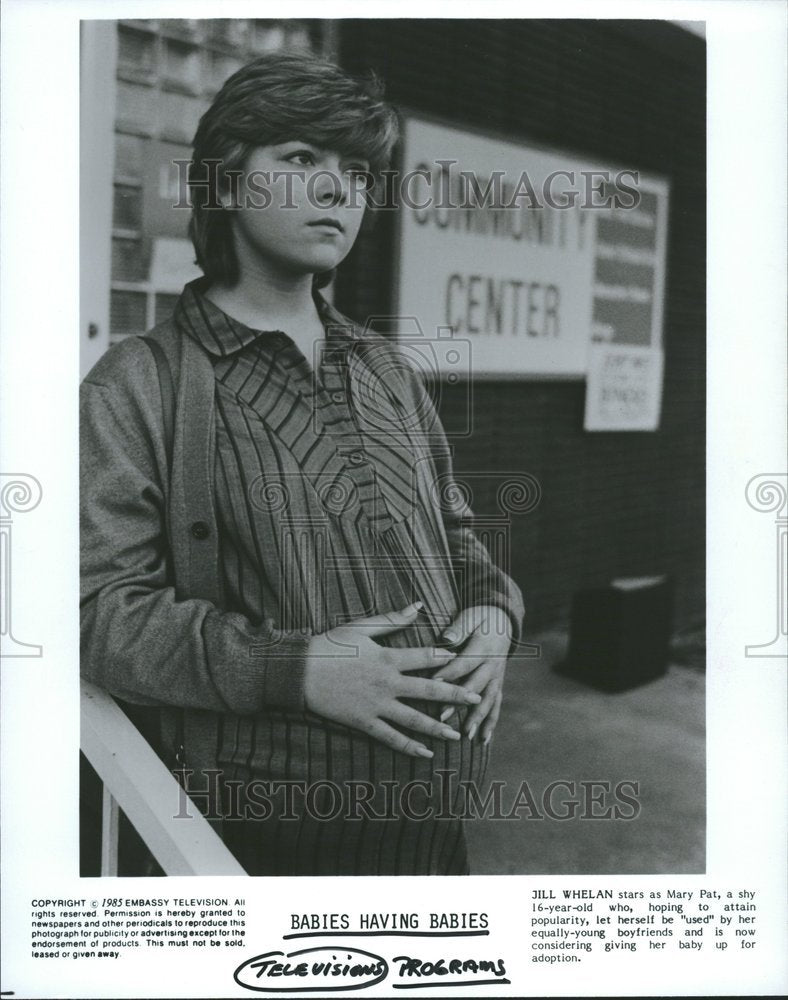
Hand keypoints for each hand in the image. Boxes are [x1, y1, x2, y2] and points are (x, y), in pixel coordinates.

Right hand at [303, 602, 482, 757]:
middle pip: (428, 690)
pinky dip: (409, 747)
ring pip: (414, 719)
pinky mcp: (364, 722)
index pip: (425, 658)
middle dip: (454, 694)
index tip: (465, 660)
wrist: (299, 671)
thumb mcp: (360, 627)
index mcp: (387, 657)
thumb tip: (417, 606)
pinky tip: (426, 753)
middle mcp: (387, 683)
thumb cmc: (329, 645)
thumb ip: (392, 619)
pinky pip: (391, 737)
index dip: (447, 658)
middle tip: (476, 698)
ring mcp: (377, 705)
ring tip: (457, 734)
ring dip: (438, 727)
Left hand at [433, 605, 512, 744]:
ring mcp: (498, 676)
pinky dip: (491, 723)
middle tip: (442, 716)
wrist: (503, 620)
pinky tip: (483, 739)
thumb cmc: (480, 618)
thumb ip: (459, 628)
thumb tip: (447, 639)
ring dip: (478, 718)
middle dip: (459, 702)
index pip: (464, 663)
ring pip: (489, 699)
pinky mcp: (498, 684)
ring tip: (467, 736)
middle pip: (475, 685)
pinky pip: (496, 705)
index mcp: (483, 647)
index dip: (449, 673)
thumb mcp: (470, 616)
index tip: (432, 684)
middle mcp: (493, 664)